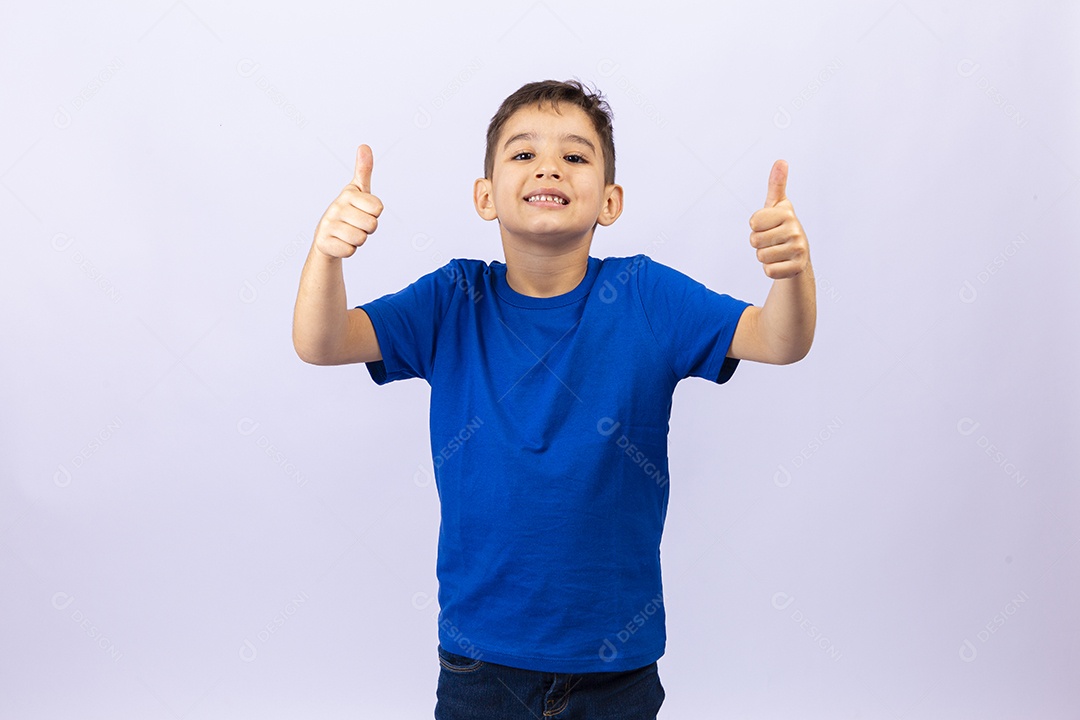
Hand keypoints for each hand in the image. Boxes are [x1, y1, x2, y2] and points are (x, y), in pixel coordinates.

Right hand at [313, 144, 382, 258]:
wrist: (326, 235)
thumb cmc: (348, 211)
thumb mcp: (358, 191)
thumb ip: (363, 170)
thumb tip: (364, 145)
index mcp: (348, 194)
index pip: (378, 208)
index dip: (375, 214)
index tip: (364, 211)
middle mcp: (336, 207)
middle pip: (372, 225)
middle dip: (368, 229)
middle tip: (356, 224)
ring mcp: (328, 224)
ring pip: (361, 239)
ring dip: (358, 240)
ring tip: (348, 233)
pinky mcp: (324, 242)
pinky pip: (349, 251)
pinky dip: (348, 250)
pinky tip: (340, 242)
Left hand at [748, 160, 808, 278]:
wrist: (798, 255)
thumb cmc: (782, 227)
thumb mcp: (777, 206)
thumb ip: (776, 185)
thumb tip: (781, 161)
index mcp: (787, 213)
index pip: (753, 223)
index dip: (755, 226)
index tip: (768, 225)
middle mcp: (796, 230)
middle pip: (754, 241)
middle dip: (758, 243)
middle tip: (772, 240)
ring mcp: (799, 249)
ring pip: (761, 257)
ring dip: (764, 256)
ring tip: (777, 251)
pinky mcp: (797, 267)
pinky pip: (769, 271)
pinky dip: (771, 269)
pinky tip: (781, 262)